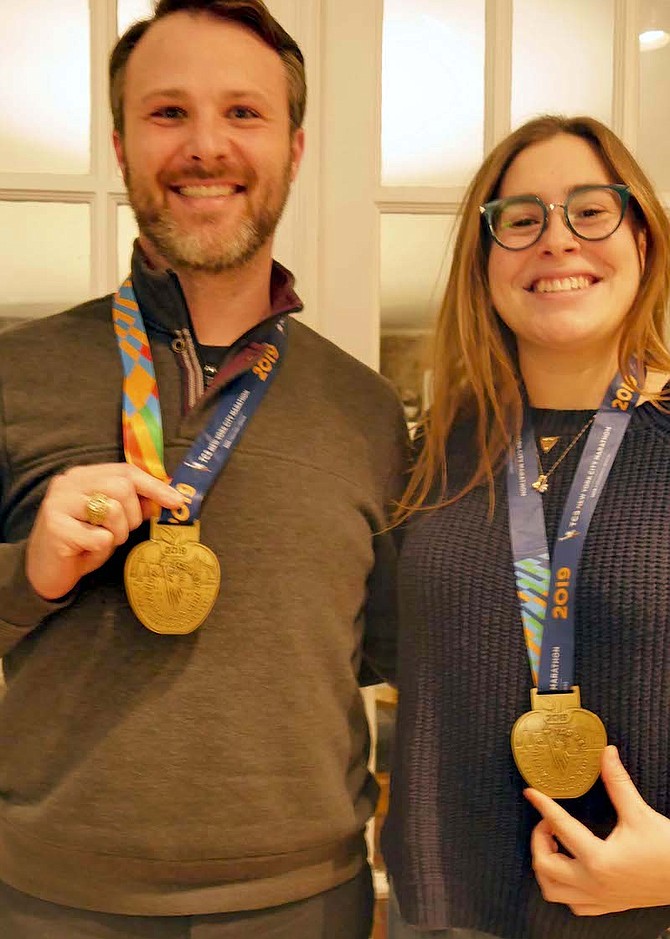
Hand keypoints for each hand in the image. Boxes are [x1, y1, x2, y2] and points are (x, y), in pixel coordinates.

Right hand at [25, 463, 183, 599]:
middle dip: (132, 516)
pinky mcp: (55, 526)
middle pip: (122, 487)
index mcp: (84, 475)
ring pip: (112, 510)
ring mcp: (58, 502)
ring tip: (101, 541)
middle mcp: (68, 482)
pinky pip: (99, 537)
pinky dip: (101, 548)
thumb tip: (170, 497)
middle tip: (121, 532)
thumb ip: (136, 506)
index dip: (155, 486)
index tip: (177, 501)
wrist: (47, 572)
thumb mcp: (114, 522)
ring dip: (117, 534)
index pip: (126, 471)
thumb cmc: (84, 544)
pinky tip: (86, 550)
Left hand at [525, 745, 669, 915]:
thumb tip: (606, 753)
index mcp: (599, 859)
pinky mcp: (607, 906)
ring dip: (545, 866)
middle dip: (539, 840)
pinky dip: (562, 887)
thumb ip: (618, 782)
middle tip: (548, 822)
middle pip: (545, 866)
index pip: (560, 827)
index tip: (532, 793)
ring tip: (555, 844)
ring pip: (552, 890)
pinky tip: (569, 868)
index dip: (543, 806)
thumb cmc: (667, 849)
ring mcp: (599, 899)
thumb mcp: (639, 813)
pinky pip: (573, 904)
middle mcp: (594, 883)